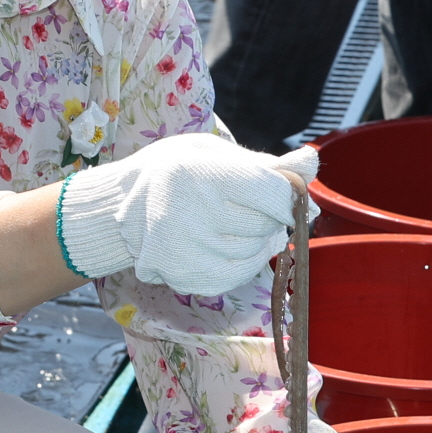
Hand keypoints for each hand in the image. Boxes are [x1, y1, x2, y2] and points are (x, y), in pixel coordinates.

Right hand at [57, 136, 316, 296]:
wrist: (119, 208)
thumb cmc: (175, 172)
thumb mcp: (214, 154)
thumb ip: (265, 164)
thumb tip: (312, 162)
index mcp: (198, 174)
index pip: (272, 193)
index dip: (287, 197)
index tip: (281, 196)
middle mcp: (189, 215)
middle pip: (266, 226)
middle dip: (268, 218)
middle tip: (244, 207)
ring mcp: (184, 252)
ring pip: (256, 255)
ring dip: (257, 242)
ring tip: (230, 225)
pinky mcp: (183, 278)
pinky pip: (237, 277)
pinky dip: (241, 263)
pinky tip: (222, 246)